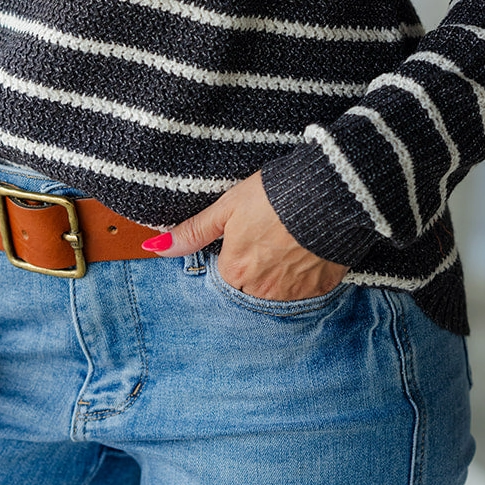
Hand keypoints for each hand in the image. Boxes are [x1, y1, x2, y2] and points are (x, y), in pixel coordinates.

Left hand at [150, 170, 347, 300]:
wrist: (330, 192)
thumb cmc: (275, 195)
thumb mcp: (227, 207)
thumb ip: (193, 232)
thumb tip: (154, 248)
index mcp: (235, 270)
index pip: (224, 275)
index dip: (234, 254)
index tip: (247, 235)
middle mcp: (261, 289)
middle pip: (249, 287)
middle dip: (255, 268)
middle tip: (269, 237)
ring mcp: (293, 292)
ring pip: (277, 292)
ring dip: (279, 275)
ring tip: (289, 242)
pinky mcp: (321, 287)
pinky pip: (306, 289)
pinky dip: (305, 274)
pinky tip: (308, 250)